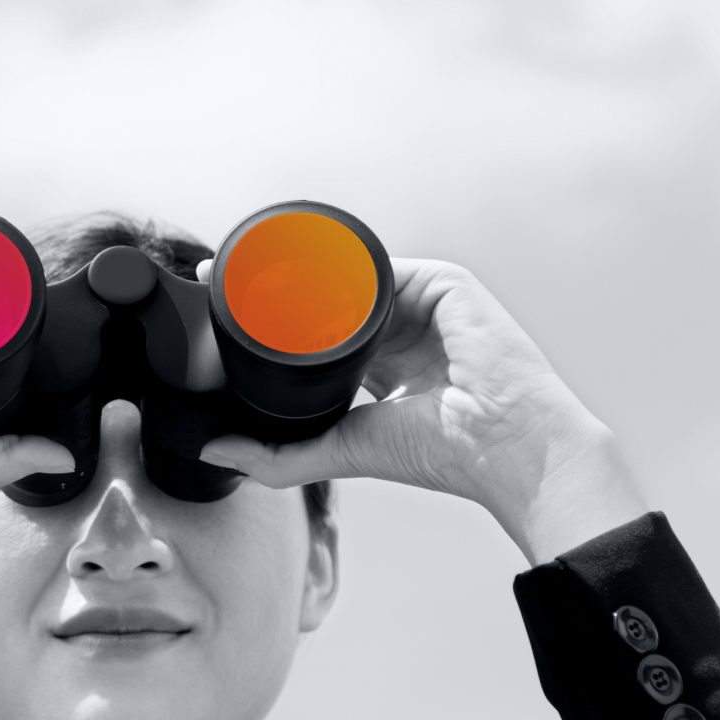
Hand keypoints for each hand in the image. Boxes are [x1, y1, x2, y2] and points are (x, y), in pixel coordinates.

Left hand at [198, 258, 647, 564]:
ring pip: (348, 276)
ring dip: (301, 272)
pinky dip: (342, 266)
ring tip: (248, 273)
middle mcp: (402, 328)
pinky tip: (302, 272)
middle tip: (220, 282)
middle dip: (278, 292)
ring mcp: (424, 301)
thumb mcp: (344, 450)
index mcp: (383, 366)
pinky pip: (381, 264)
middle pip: (329, 298)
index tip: (224, 314)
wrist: (506, 444)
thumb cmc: (444, 453)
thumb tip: (213, 450)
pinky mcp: (444, 281)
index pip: (319, 334)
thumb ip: (277, 456)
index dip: (273, 326)